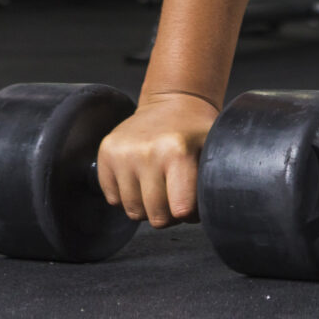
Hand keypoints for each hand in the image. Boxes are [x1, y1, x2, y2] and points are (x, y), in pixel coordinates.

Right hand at [96, 91, 217, 225]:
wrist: (172, 101)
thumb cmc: (195, 132)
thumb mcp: (213, 152)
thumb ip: (213, 183)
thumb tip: (212, 212)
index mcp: (177, 152)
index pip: (180, 211)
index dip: (188, 214)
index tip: (191, 202)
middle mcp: (146, 152)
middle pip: (155, 217)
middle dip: (168, 214)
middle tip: (175, 195)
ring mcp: (122, 153)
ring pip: (132, 211)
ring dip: (146, 206)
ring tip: (158, 185)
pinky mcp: (105, 154)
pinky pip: (113, 200)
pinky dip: (127, 196)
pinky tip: (141, 178)